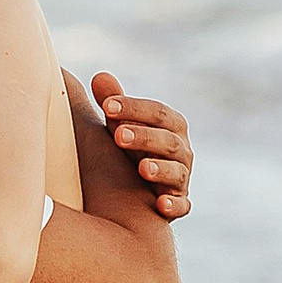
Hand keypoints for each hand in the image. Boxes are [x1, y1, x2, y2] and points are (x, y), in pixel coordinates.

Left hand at [81, 68, 192, 220]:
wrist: (141, 191)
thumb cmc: (132, 150)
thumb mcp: (122, 126)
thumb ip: (114, 104)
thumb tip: (99, 77)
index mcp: (171, 126)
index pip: (157, 112)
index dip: (134, 108)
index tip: (107, 106)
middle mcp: (181, 150)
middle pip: (168, 140)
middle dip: (144, 137)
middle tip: (118, 135)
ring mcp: (181, 178)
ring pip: (176, 172)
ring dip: (160, 169)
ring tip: (141, 167)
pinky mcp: (179, 203)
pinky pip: (182, 205)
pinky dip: (174, 205)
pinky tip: (160, 204)